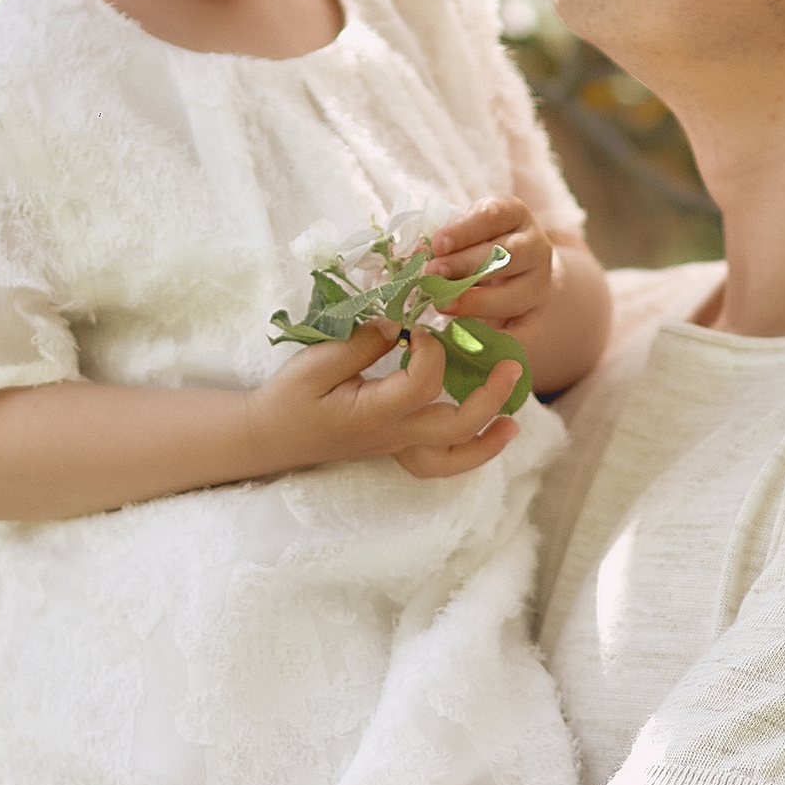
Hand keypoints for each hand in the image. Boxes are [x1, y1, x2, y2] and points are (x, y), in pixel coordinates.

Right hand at [247, 321, 523, 485]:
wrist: (270, 436)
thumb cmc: (288, 398)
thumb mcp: (316, 363)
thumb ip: (362, 343)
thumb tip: (400, 322)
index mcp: (374, 412)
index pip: (424, 382)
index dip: (431, 347)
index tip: (419, 324)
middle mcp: (393, 435)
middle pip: (456, 424)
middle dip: (490, 396)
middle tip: (511, 363)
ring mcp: (397, 447)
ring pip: (454, 455)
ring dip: (489, 439)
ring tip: (515, 419)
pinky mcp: (396, 448)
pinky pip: (439, 462)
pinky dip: (470, 454)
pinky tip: (493, 435)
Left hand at [427, 196, 564, 338]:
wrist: (511, 270)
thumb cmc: (476, 245)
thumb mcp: (462, 231)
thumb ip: (443, 242)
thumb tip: (417, 255)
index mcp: (514, 215)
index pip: (492, 217)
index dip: (464, 231)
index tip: (437, 244)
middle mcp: (535, 246)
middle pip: (506, 255)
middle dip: (466, 266)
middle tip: (433, 274)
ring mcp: (540, 283)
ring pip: (515, 295)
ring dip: (476, 301)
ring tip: (442, 304)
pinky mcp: (537, 315)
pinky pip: (526, 331)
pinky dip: (502, 338)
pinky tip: (474, 339)